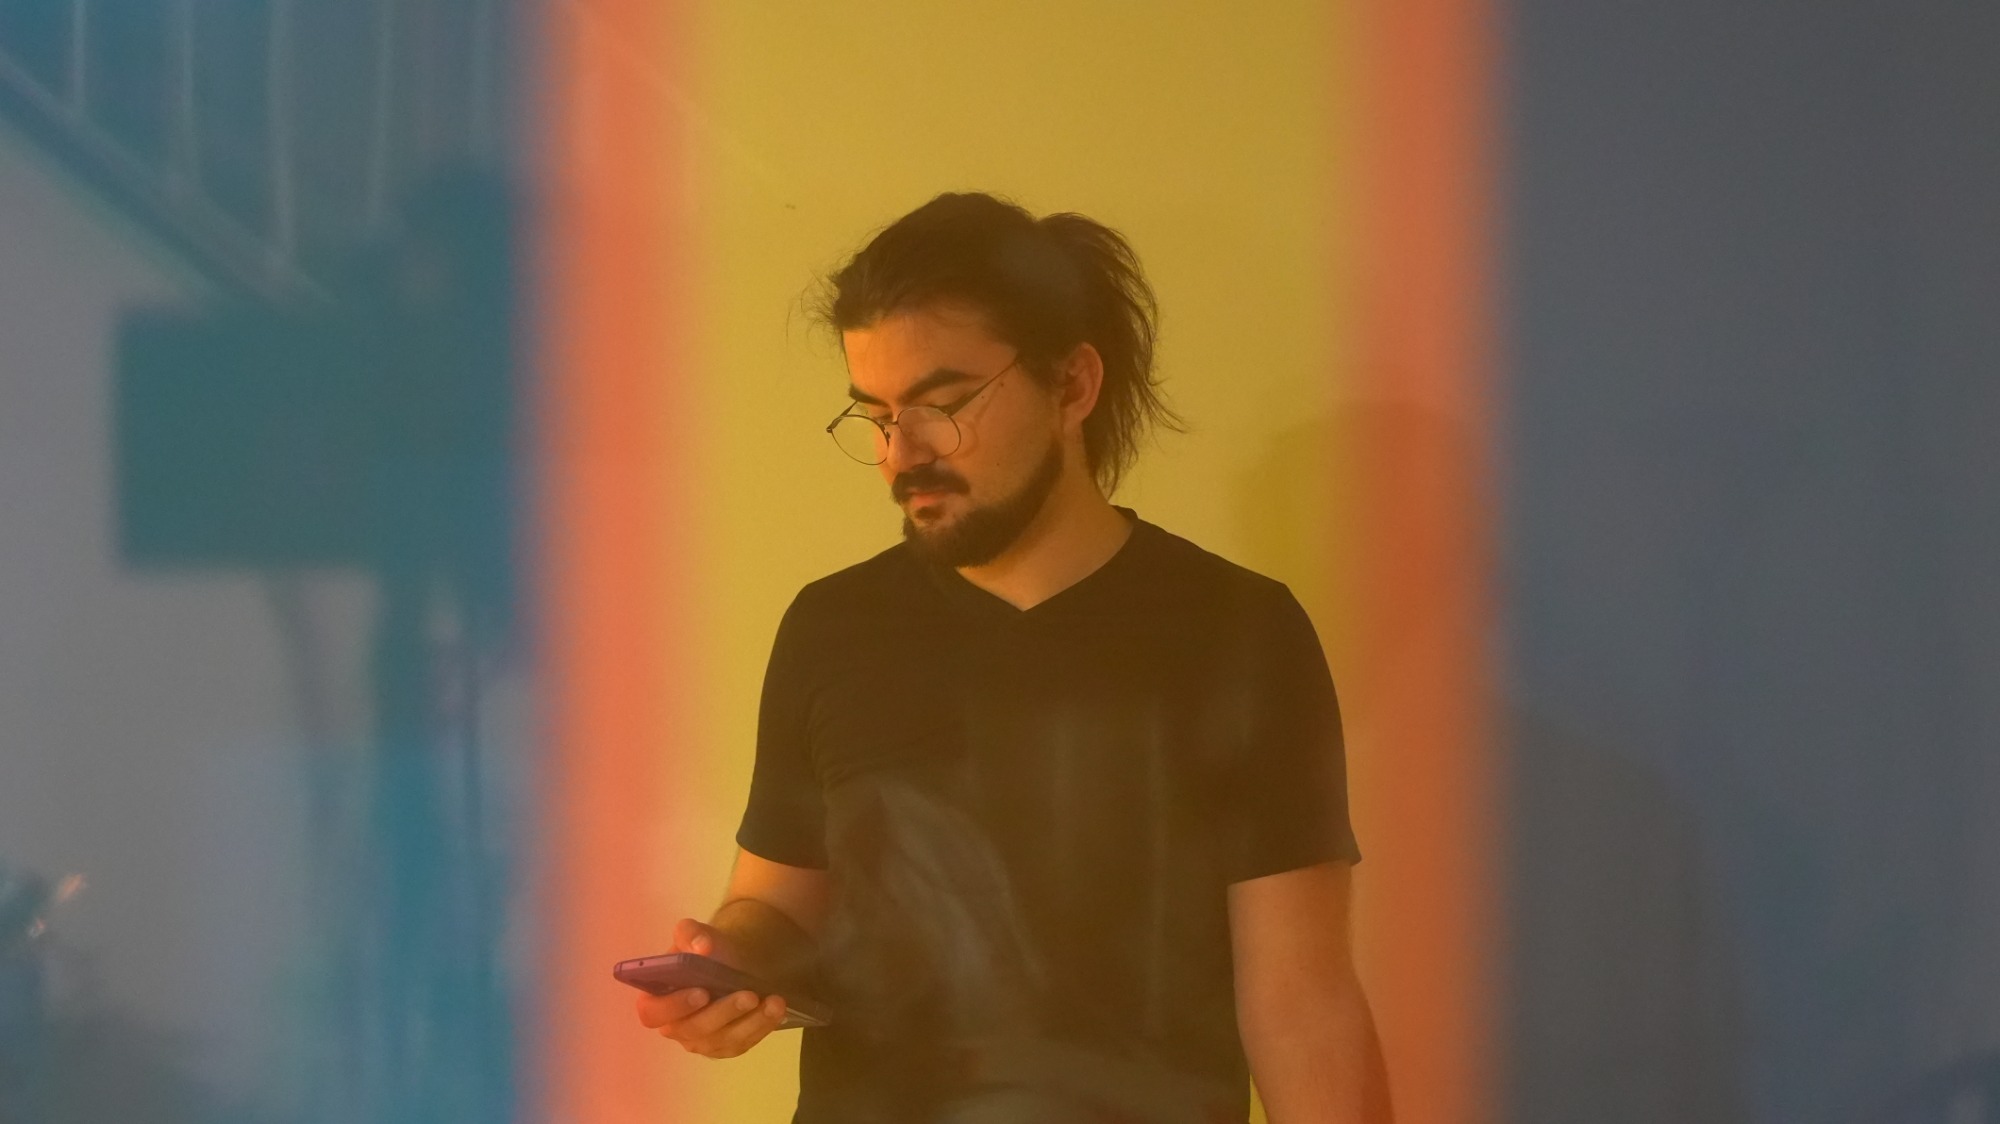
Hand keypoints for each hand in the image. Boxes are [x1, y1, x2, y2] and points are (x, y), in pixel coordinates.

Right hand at [634, 918, 789, 1058]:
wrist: (731, 960)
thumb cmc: (706, 951)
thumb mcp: (695, 935)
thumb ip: (691, 934)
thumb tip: (703, 946)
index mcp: (657, 1001)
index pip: (653, 1013)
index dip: (675, 1006)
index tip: (701, 992)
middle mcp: (675, 1027)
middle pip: (694, 1030)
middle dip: (723, 1013)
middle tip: (749, 995)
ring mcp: (701, 1041)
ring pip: (724, 1040)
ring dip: (751, 1022)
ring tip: (774, 1002)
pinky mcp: (726, 1046)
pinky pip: (743, 1043)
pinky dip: (762, 1027)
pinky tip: (778, 1010)